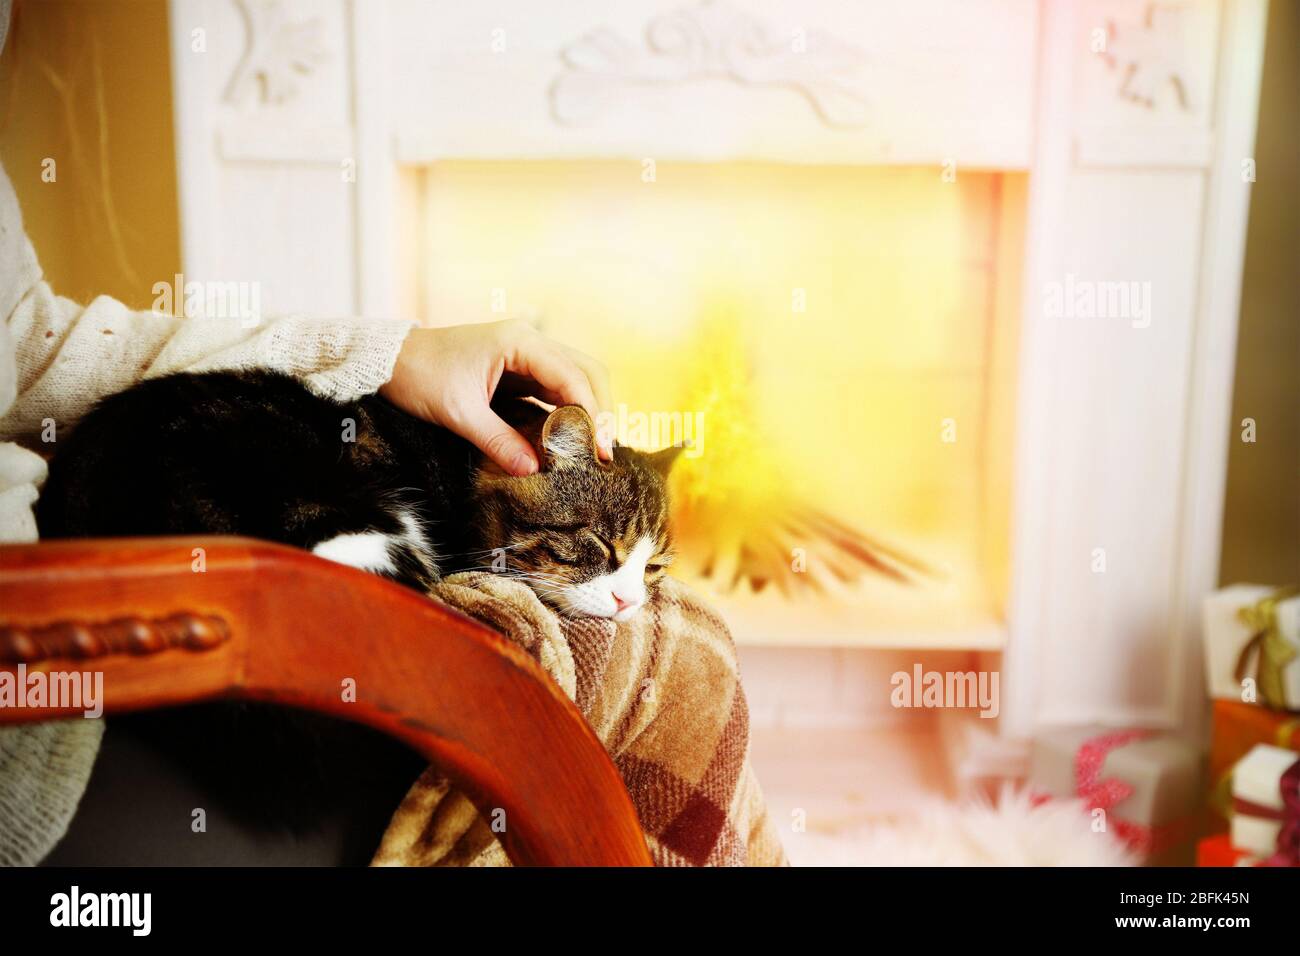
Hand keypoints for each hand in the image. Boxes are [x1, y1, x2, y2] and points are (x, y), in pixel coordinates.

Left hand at [379, 320, 612, 475]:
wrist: (391, 360)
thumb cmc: (421, 376)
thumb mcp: (458, 413)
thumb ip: (497, 441)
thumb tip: (532, 470)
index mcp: (518, 342)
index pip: (572, 376)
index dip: (591, 412)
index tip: (601, 447)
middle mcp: (530, 341)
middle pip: (586, 371)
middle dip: (601, 409)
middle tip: (606, 450)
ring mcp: (527, 353)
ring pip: (576, 377)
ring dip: (589, 409)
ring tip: (595, 447)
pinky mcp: (520, 368)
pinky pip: (556, 387)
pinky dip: (570, 409)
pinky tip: (573, 436)